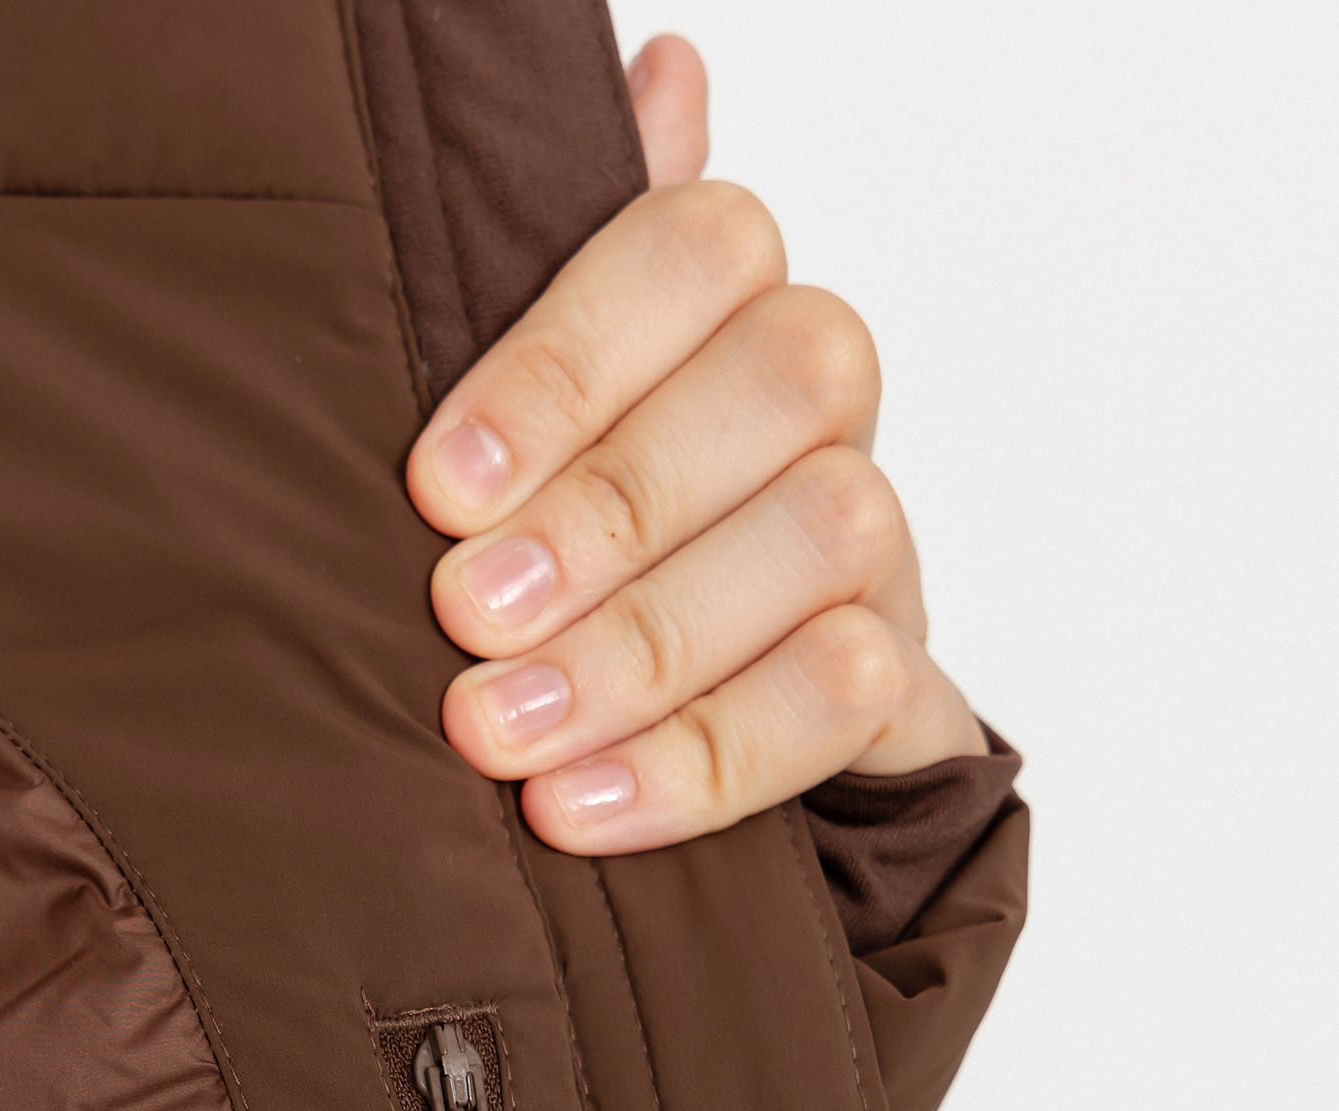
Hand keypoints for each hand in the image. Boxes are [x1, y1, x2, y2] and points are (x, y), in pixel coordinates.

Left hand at [404, 34, 986, 855]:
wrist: (707, 705)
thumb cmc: (593, 538)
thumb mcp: (551, 410)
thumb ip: (576, 261)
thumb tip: (670, 62)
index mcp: (736, 297)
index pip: (697, 250)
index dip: (567, 361)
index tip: (438, 483)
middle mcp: (829, 396)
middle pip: (779, 390)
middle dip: (604, 517)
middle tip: (462, 618)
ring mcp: (881, 536)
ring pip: (828, 534)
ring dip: (648, 643)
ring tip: (501, 730)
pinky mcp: (900, 675)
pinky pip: (845, 694)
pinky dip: (702, 757)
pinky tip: (578, 808)